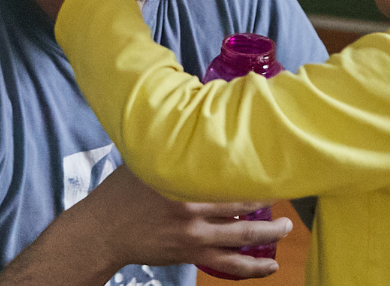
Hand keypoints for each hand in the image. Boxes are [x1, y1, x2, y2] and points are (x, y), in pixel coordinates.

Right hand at [81, 166, 290, 278]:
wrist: (103, 231)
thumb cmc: (122, 191)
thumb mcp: (145, 162)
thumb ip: (170, 149)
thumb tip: (191, 120)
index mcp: (182, 183)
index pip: (227, 176)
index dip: (253, 173)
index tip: (272, 164)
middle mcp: (192, 211)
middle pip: (241, 209)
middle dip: (268, 204)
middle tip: (287, 195)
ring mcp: (193, 237)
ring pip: (240, 240)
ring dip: (268, 235)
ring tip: (285, 229)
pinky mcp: (190, 255)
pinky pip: (227, 265)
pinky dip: (250, 269)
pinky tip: (268, 267)